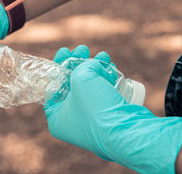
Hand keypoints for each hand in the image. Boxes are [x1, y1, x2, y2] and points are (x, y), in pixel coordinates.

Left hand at [45, 48, 181, 172]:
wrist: (128, 132)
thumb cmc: (97, 109)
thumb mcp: (81, 79)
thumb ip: (82, 66)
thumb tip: (93, 64)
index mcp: (57, 118)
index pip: (52, 86)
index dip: (59, 65)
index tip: (65, 50)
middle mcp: (72, 121)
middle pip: (72, 85)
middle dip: (79, 64)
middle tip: (84, 49)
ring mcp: (92, 121)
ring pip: (90, 87)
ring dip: (96, 69)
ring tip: (102, 56)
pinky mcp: (109, 119)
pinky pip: (104, 94)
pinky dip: (107, 80)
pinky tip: (111, 66)